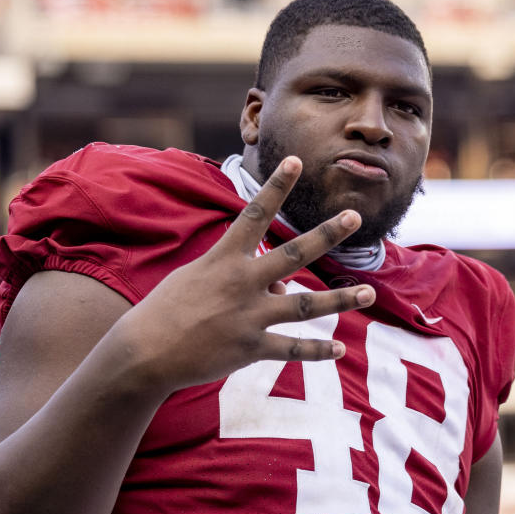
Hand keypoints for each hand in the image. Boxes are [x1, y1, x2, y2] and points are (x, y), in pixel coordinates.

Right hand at [112, 155, 375, 392]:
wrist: (145, 352)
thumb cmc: (166, 309)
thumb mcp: (198, 279)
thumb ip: (243, 276)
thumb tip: (282, 286)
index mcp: (224, 259)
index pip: (254, 214)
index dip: (276, 186)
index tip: (296, 161)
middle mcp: (242, 283)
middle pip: (293, 253)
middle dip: (326, 233)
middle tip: (354, 215)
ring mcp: (249, 317)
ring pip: (306, 306)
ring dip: (341, 299)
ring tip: (369, 292)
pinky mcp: (250, 348)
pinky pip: (291, 349)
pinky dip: (316, 351)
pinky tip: (338, 349)